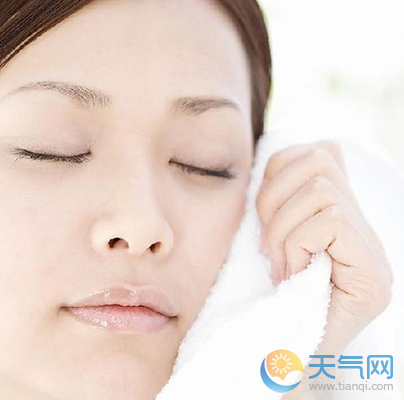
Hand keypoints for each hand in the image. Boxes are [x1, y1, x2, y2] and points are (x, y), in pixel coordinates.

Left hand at [256, 140, 392, 359]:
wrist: (285, 354)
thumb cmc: (273, 293)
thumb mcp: (271, 237)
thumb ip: (282, 203)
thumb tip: (272, 167)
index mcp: (342, 213)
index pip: (320, 152)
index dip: (279, 170)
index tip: (264, 215)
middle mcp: (364, 227)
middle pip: (318, 159)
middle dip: (273, 198)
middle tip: (267, 245)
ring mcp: (373, 249)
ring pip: (320, 190)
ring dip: (282, 229)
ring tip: (280, 264)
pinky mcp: (373, 272)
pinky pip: (327, 222)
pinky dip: (296, 245)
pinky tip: (293, 274)